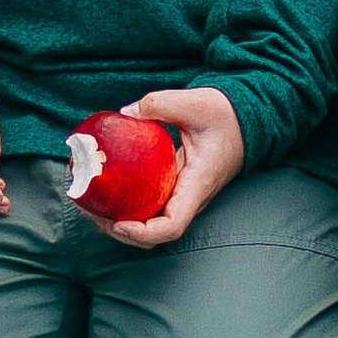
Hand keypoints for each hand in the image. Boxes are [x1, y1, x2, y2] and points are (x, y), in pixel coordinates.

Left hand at [99, 88, 244, 247]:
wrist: (245, 120)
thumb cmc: (224, 114)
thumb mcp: (195, 102)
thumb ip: (159, 105)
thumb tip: (125, 114)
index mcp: (197, 184)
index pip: (172, 226)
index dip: (143, 232)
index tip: (118, 222)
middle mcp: (190, 198)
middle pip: (155, 234)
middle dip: (121, 231)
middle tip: (92, 212)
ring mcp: (183, 195)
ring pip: (152, 223)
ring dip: (121, 221)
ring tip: (92, 205)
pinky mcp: (176, 188)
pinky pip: (151, 206)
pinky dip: (128, 204)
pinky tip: (108, 190)